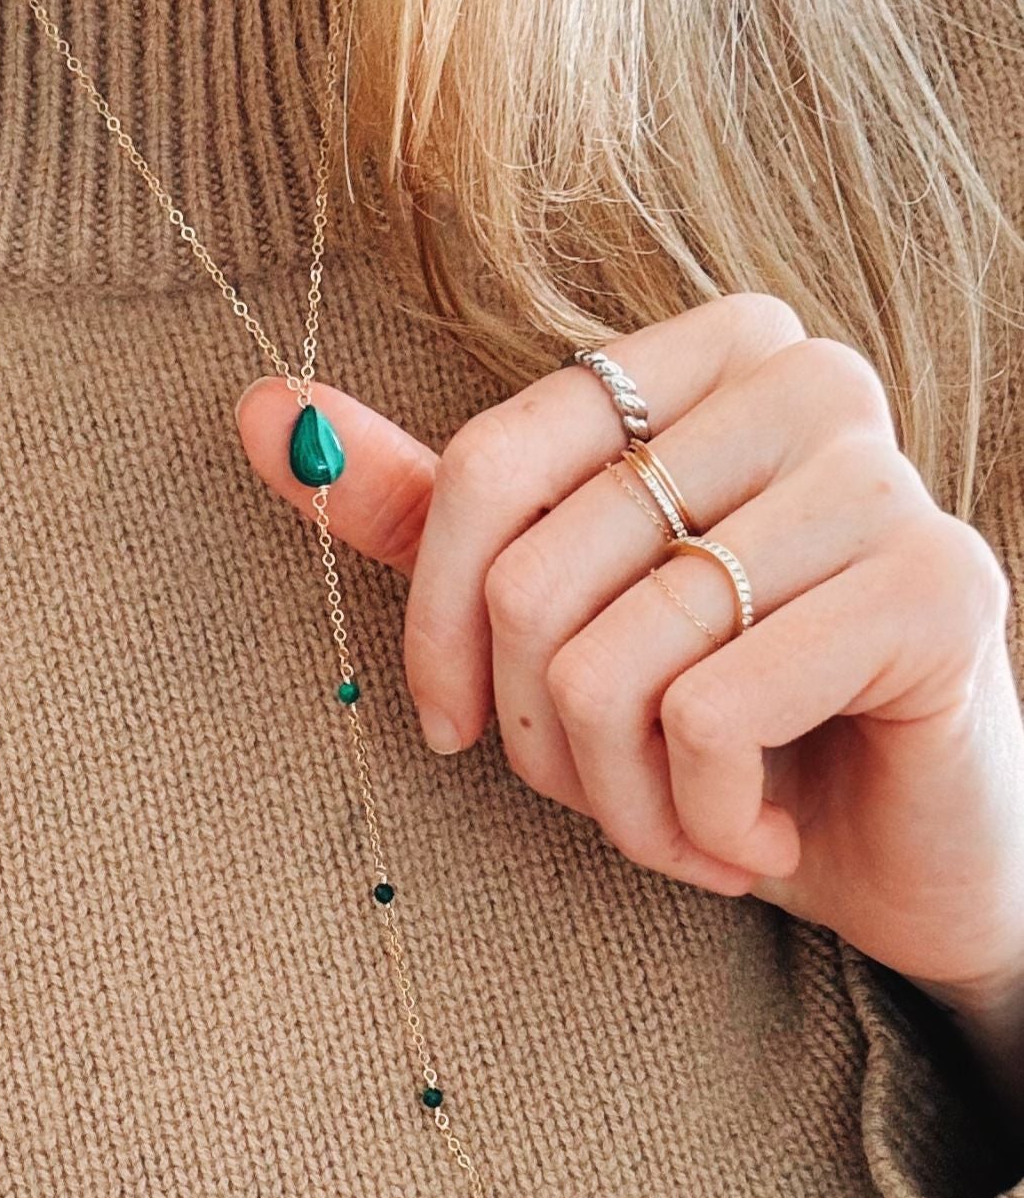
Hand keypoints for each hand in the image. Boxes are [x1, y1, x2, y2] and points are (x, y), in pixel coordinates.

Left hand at [236, 294, 1023, 1030]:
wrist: (889, 842)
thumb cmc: (715, 712)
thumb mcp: (558, 609)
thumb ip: (425, 509)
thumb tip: (259, 407)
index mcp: (705, 355)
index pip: (486, 466)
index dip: (433, 624)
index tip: (443, 725)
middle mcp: (802, 382)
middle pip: (537, 575)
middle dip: (536, 737)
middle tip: (603, 791)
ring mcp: (881, 477)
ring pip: (611, 658)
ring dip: (616, 798)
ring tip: (677, 824)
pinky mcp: (938, 587)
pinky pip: (708, 712)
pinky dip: (695, 819)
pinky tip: (753, 834)